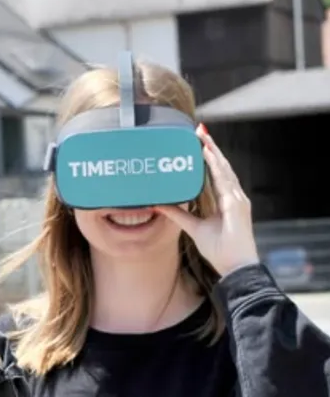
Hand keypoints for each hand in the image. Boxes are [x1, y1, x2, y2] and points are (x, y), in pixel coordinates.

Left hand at [155, 125, 259, 275]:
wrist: (235, 265)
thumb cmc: (220, 249)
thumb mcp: (193, 228)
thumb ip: (178, 215)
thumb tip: (159, 204)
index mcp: (227, 200)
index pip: (217, 173)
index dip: (209, 157)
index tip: (199, 142)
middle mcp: (234, 196)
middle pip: (221, 166)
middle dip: (211, 148)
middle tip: (199, 130)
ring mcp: (237, 199)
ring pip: (224, 169)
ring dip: (213, 152)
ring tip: (201, 136)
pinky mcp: (236, 204)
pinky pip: (225, 180)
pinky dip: (216, 166)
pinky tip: (208, 154)